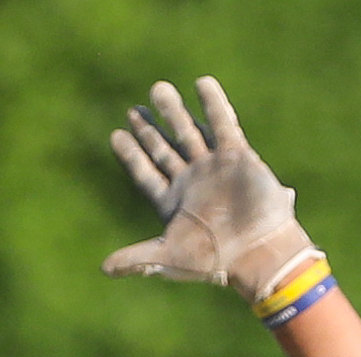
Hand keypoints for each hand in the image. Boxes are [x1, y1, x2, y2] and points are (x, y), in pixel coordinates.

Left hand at [100, 77, 317, 305]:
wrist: (257, 252)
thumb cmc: (214, 260)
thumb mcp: (170, 258)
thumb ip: (137, 259)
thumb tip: (104, 269)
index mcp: (173, 202)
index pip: (146, 172)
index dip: (132, 155)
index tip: (117, 135)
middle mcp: (191, 182)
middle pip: (164, 149)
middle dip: (149, 130)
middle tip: (134, 110)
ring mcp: (213, 167)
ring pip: (189, 133)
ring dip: (175, 112)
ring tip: (158, 89)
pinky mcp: (237, 156)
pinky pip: (223, 124)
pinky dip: (213, 104)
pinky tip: (202, 83)